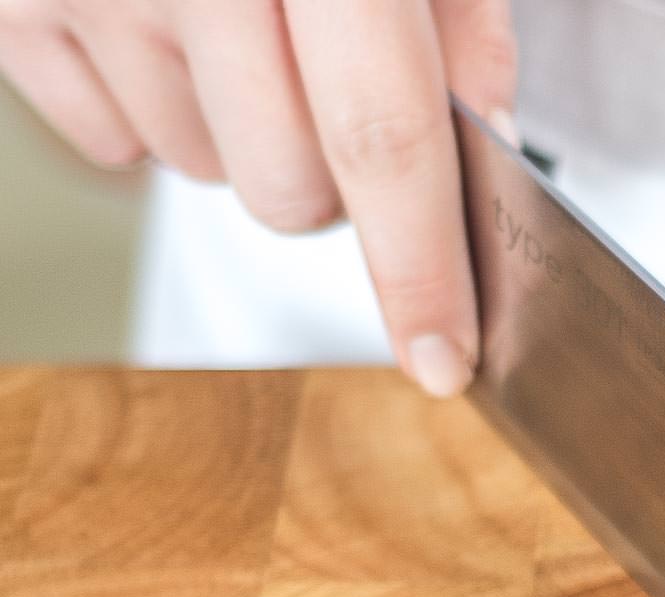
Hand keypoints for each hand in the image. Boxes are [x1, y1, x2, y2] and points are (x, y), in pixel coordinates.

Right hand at [0, 0, 516, 394]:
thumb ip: (458, 8)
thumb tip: (483, 126)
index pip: (383, 144)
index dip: (420, 271)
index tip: (443, 360)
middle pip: (290, 191)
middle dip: (333, 177)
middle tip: (324, 79)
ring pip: (202, 173)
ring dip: (239, 131)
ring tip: (231, 19)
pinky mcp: (5, 6)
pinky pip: (110, 139)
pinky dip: (149, 102)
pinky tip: (158, 20)